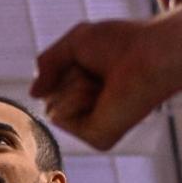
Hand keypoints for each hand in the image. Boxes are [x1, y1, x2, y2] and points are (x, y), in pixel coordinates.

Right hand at [31, 13, 181, 150]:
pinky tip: (103, 95)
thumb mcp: (74, 43)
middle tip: (98, 72)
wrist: (148, 53)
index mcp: (90, 92)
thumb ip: (48, 63)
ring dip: (73, 85)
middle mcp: (94, 112)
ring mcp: (96, 128)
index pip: (50, 87)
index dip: (61, 67)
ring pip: (51, 109)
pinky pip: (60, 118)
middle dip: (66, 76)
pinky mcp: (99, 139)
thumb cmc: (123, 44)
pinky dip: (75, 98)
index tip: (90, 59)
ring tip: (103, 83)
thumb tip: (33, 94)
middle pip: (47, 99)